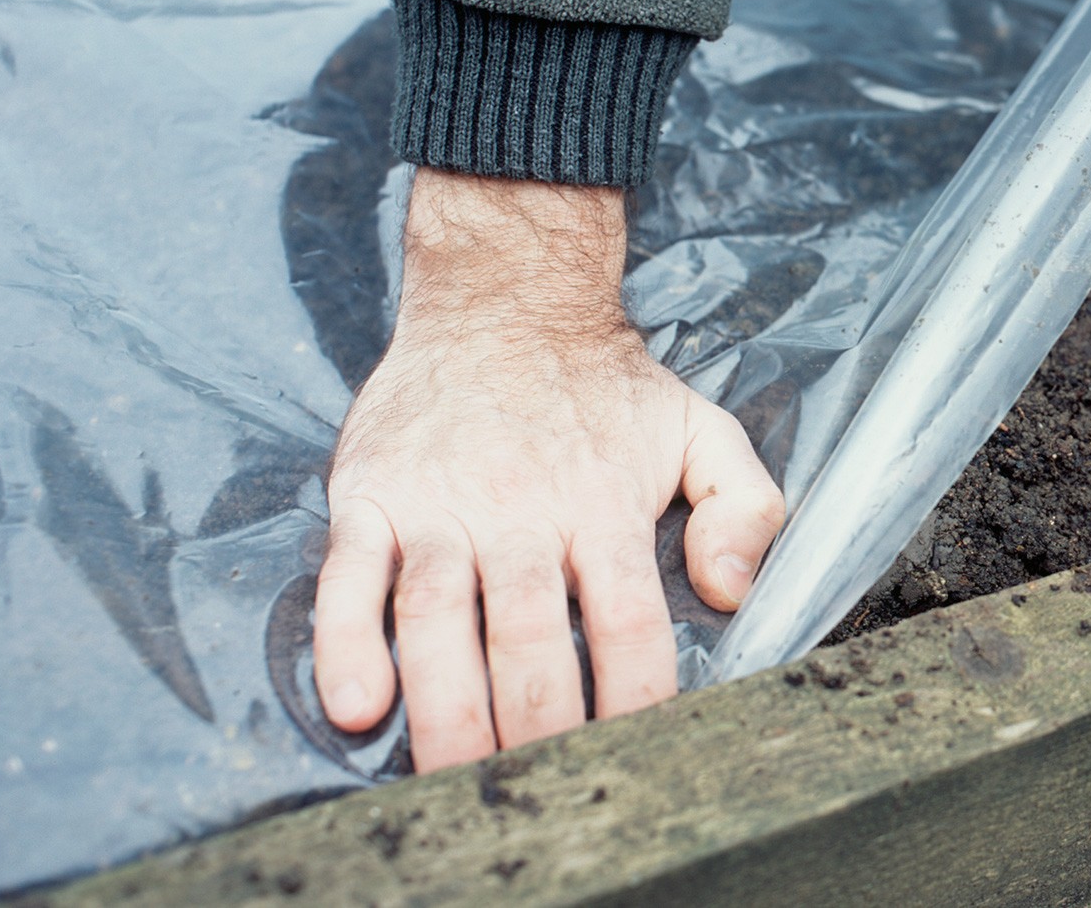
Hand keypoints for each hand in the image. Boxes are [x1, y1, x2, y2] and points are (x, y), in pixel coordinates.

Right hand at [311, 169, 784, 770]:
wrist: (505, 297)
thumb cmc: (606, 385)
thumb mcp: (703, 427)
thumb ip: (744, 506)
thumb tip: (728, 592)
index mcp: (604, 504)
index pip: (626, 617)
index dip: (632, 693)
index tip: (635, 752)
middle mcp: (521, 509)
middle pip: (530, 634)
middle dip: (536, 725)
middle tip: (540, 793)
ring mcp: (440, 504)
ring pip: (439, 616)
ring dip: (445, 706)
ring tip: (455, 779)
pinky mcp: (372, 494)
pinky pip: (349, 576)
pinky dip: (346, 640)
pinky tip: (358, 703)